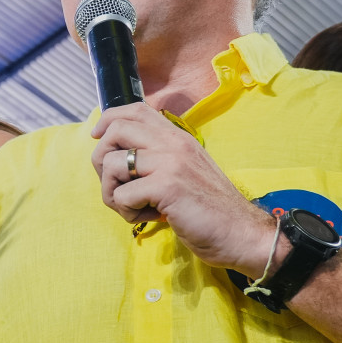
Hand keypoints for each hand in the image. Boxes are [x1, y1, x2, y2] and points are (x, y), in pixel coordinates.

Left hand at [90, 104, 276, 273]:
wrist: (242, 233)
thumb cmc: (211, 209)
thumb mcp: (186, 171)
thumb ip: (161, 158)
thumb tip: (120, 157)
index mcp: (177, 137)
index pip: (135, 109)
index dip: (109, 120)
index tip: (99, 139)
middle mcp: (173, 143)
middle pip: (115, 130)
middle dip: (101, 161)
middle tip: (117, 186)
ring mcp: (170, 162)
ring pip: (111, 164)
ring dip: (112, 193)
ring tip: (136, 208)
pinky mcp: (166, 186)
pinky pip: (121, 195)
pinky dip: (127, 212)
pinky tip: (150, 219)